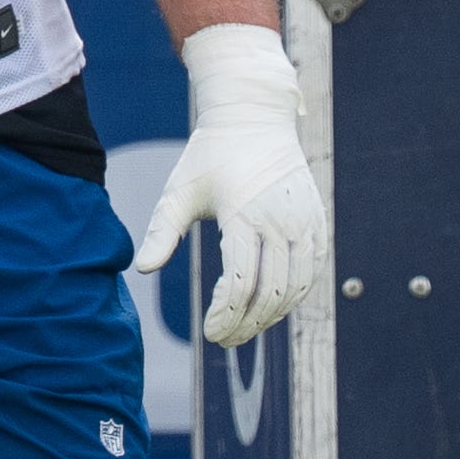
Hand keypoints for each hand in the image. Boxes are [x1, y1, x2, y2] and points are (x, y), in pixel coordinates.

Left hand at [133, 22, 326, 348]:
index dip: (226, 315)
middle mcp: (280, 220)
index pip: (241, 282)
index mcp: (244, 214)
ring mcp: (304, 222)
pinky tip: (270, 307)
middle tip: (223, 340)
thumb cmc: (209, 157)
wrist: (254, 118)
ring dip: (272, 316)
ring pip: (296, 288)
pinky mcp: (317, 222)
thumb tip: (142, 270)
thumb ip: (161, 232)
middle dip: (246, 325)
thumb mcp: (178, 191)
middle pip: (269, 293)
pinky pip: (312, 271)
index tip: (209, 333)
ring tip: (244, 329)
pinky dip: (295, 296)